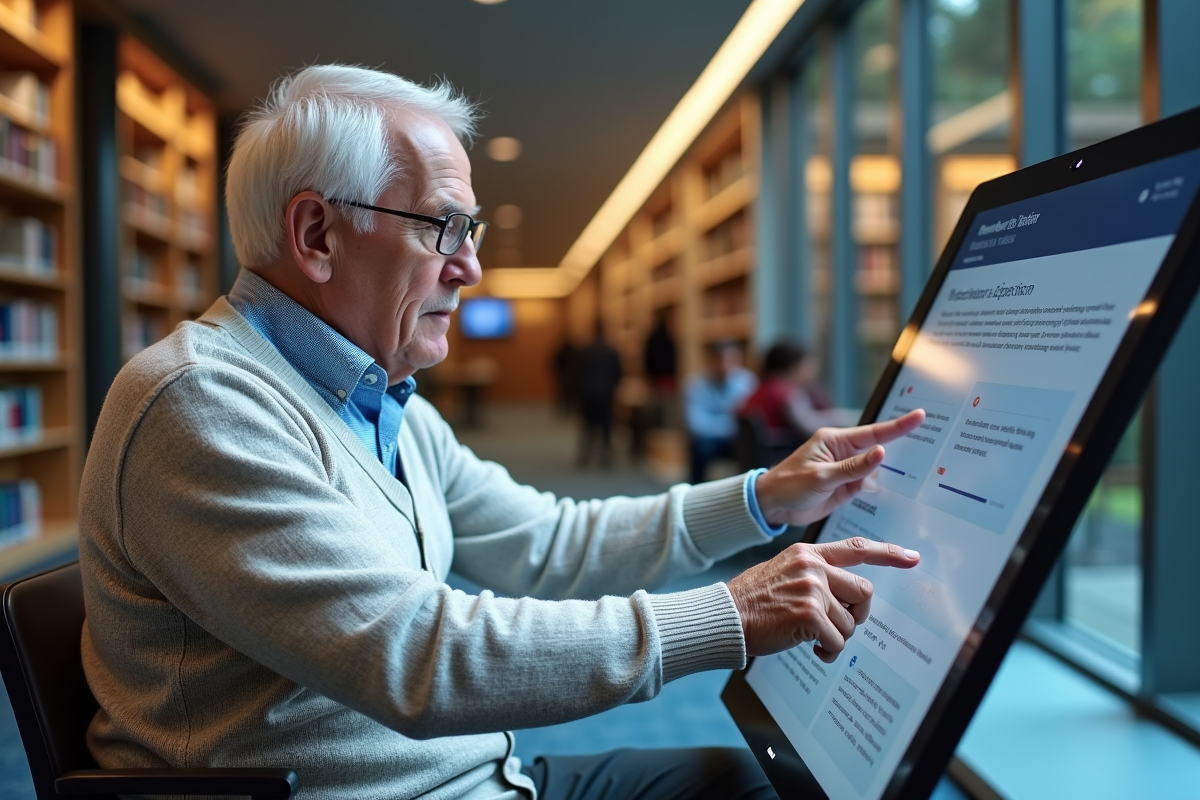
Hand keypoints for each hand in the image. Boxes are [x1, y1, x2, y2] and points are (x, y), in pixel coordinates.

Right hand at [727, 538, 919, 660]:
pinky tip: (811, 649)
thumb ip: (813, 574)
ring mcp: (812, 590)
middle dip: (857, 614)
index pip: (856, 549)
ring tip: (813, 639)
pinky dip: (827, 652)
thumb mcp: (782, 570)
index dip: (888, 554)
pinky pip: (837, 641)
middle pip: (863, 592)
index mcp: (808, 554)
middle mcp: (813, 568)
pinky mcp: (809, 615)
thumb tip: (842, 596)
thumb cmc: (752, 600)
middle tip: (838, 625)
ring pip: (850, 622)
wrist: (726, 616)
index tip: (912, 558)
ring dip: (836, 637)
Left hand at [754, 409, 924, 527]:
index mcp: (835, 441)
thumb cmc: (789, 485)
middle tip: (926, 441)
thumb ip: (853, 467)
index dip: (898, 426)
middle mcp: (843, 452)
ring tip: (897, 474)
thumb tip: (882, 453)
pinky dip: (874, 487)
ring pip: (875, 470)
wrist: (773, 506)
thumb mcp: (822, 477)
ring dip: (883, 474)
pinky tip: (880, 491)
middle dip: (898, 448)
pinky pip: (867, 484)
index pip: (873, 433)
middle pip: (878, 449)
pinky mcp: (846, 486)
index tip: (919, 416)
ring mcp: (846, 469)